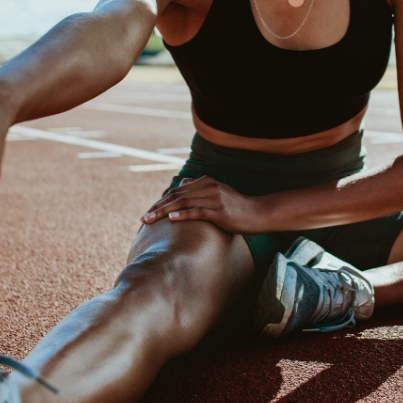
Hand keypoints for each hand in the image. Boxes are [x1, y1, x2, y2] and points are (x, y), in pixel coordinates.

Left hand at [140, 177, 266, 233]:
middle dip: (158, 207)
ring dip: (164, 212)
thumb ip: (201, 188)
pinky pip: (198, 212)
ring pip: (183, 204)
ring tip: (150, 220)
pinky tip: (171, 220)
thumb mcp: (218, 192)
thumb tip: (183, 183)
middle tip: (143, 218)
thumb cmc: (238, 206)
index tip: (148, 212)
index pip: (178, 191)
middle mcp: (209, 187)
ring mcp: (215, 199)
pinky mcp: (220, 212)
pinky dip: (183, 215)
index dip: (161, 201)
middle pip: (177, 196)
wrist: (259, 213)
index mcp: (206, 182)